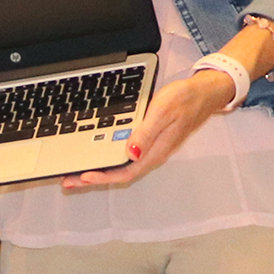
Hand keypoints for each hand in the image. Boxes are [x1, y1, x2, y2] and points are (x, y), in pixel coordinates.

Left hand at [59, 68, 228, 189]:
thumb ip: (146, 133)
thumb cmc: (186, 99)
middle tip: (68, 180)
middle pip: (120, 173)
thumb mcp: (163, 111)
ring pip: (121, 167)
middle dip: (94, 179)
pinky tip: (98, 157)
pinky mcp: (149, 142)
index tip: (83, 177)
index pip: (125, 172)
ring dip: (100, 170)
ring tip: (76, 172)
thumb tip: (130, 153)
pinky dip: (109, 160)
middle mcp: (152, 154)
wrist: (205, 92)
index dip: (103, 177)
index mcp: (155, 151)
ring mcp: (151, 149)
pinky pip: (125, 157)